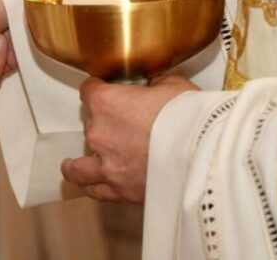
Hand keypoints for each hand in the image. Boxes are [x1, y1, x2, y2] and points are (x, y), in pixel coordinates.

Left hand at [61, 75, 198, 203]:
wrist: (204, 153)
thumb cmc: (189, 116)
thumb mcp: (172, 85)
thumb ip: (155, 85)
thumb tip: (154, 86)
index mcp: (106, 102)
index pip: (89, 90)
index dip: (97, 88)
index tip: (101, 90)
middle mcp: (99, 132)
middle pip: (90, 123)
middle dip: (104, 123)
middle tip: (121, 126)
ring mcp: (106, 164)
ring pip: (79, 166)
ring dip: (76, 163)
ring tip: (72, 164)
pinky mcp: (119, 190)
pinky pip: (95, 190)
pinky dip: (90, 186)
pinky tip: (87, 186)